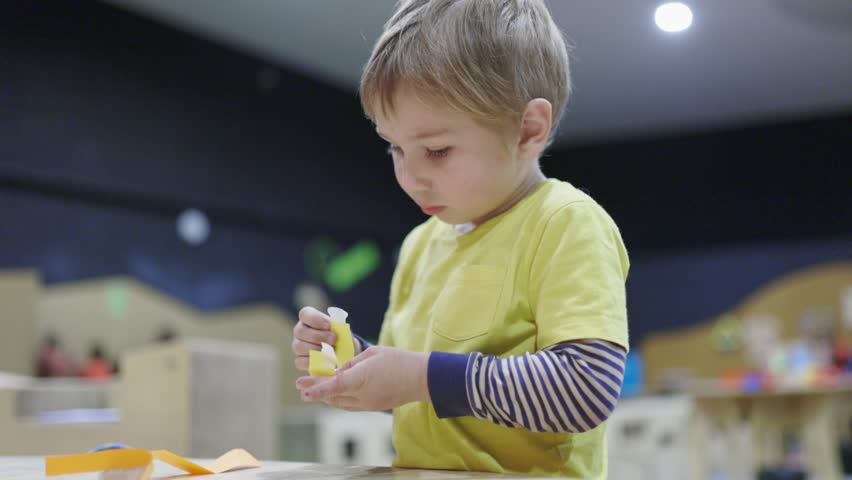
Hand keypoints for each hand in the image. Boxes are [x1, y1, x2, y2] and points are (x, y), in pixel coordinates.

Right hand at [291, 306, 337, 370]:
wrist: (343, 353)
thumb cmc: (341, 338)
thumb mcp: (343, 331)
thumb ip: (340, 329)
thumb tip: (337, 332)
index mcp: (309, 318)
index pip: (305, 314)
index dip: (315, 319)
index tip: (328, 325)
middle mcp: (300, 330)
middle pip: (300, 331)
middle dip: (318, 336)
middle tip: (333, 340)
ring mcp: (297, 345)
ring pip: (298, 346)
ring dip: (315, 349)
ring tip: (330, 353)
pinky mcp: (299, 360)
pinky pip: (300, 361)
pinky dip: (312, 362)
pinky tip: (324, 362)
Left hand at [295, 346, 429, 411]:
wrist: (421, 378)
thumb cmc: (399, 360)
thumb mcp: (373, 353)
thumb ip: (352, 362)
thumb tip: (339, 371)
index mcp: (361, 379)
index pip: (334, 386)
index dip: (316, 389)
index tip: (302, 390)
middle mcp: (362, 395)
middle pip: (333, 396)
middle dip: (316, 391)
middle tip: (300, 386)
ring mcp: (368, 404)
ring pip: (340, 403)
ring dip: (326, 396)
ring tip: (312, 390)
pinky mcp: (374, 406)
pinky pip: (350, 405)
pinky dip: (338, 399)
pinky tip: (333, 394)